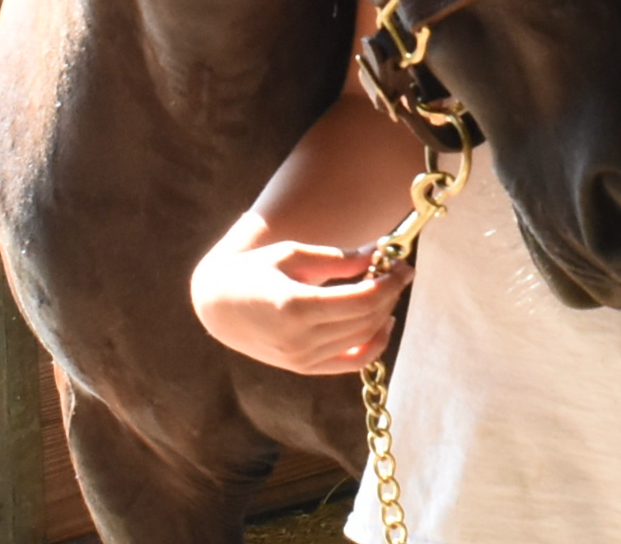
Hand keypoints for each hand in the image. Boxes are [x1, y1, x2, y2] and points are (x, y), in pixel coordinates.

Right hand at [188, 239, 408, 375]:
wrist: (217, 306)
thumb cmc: (252, 271)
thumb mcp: (291, 254)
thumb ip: (338, 258)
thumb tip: (379, 252)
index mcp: (296, 306)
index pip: (363, 299)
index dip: (390, 281)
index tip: (403, 264)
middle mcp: (301, 338)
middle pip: (367, 318)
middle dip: (390, 293)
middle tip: (398, 270)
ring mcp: (302, 358)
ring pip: (364, 339)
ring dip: (384, 313)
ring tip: (387, 288)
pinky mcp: (304, 367)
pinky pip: (352, 362)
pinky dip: (374, 345)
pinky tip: (382, 322)